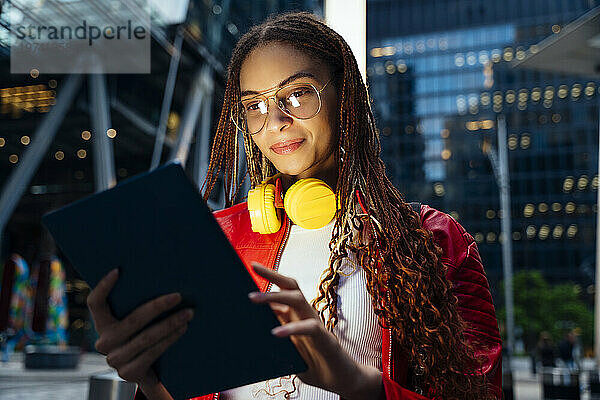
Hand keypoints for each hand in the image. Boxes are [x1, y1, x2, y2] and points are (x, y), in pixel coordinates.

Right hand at [87, 269, 193, 398]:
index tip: (118, 270)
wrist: (149, 373)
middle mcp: (105, 342)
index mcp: (103, 325)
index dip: (103, 287)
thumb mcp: (138, 323)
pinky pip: (152, 352)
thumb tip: (164, 277)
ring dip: (170, 324)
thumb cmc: (145, 337)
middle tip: (178, 296)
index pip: (95, 303)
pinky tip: (182, 329)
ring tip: (188, 313)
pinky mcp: (129, 373)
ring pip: (146, 337)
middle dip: (158, 306)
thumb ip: (139, 306)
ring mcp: (116, 359)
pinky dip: (170, 339)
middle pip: (132, 320)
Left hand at [248, 262, 381, 399]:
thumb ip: (274, 338)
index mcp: (296, 315)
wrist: (343, 379)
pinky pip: (310, 328)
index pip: (283, 290)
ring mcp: (316, 324)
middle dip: (272, 275)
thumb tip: (250, 330)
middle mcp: (306, 314)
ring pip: (298, 300)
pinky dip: (293, 329)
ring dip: (275, 296)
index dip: (269, 277)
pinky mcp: (326, 339)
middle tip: (253, 269)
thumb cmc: (314, 363)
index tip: (252, 265)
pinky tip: (277, 333)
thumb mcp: (288, 350)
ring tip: (254, 299)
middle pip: (290, 286)